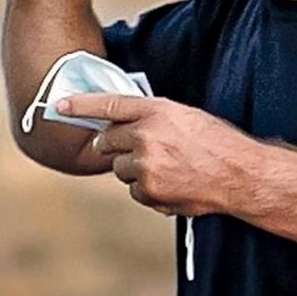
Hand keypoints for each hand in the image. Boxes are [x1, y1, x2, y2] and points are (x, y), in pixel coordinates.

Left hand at [56, 94, 255, 216]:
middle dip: (113, 144)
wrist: (238, 173)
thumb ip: (153, 118)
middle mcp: (146, 136)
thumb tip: (127, 125)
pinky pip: (134, 191)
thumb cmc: (217, 142)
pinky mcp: (148, 191)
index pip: (109, 104)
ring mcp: (145, 166)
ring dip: (134, 169)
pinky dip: (148, 189)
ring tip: (168, 167)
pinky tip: (173, 183)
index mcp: (157, 111)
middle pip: (107, 140)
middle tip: (134, 147)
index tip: (58, 105)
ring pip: (120, 168)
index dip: (80, 104)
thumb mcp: (186, 116)